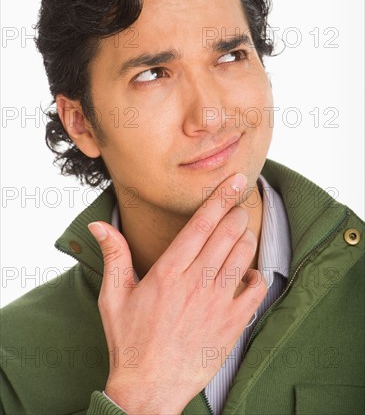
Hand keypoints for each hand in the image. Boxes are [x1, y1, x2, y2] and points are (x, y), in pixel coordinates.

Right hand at [88, 173, 266, 414]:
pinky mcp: (232, 324)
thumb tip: (100, 225)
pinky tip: (246, 272)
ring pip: (243, 254)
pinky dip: (256, 274)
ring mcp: (218, 303)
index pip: (201, 224)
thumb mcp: (113, 296)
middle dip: (236, 212)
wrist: (148, 389)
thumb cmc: (129, 341)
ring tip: (240, 231)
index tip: (235, 180)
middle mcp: (196, 283)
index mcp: (168, 271)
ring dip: (246, 237)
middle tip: (237, 204)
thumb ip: (113, 256)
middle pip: (227, 233)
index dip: (220, 197)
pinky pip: (256, 289)